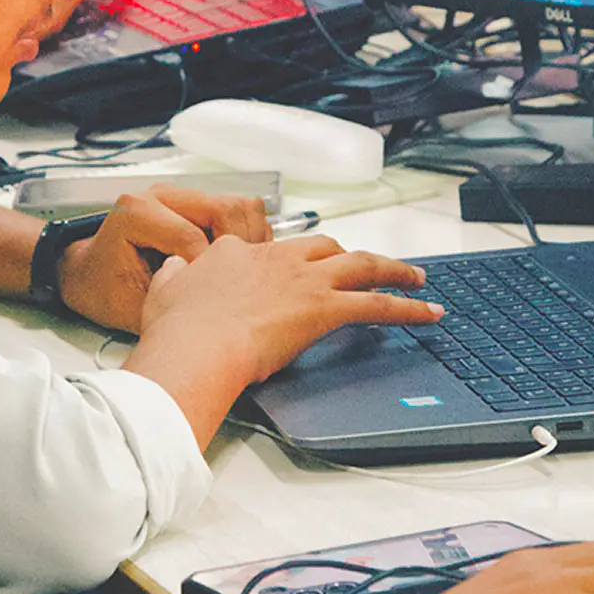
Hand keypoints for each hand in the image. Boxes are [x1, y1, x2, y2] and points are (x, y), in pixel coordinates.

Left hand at [56, 185, 275, 331]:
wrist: (89, 275)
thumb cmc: (103, 288)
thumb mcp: (132, 306)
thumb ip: (169, 303)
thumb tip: (210, 312)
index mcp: (137, 213)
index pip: (193, 237)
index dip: (207, 273)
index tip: (211, 299)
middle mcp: (161, 196)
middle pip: (227, 209)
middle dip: (238, 249)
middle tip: (234, 283)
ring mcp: (182, 196)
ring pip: (241, 206)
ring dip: (250, 239)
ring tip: (239, 273)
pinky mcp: (198, 204)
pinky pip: (240, 211)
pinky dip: (248, 236)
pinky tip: (237, 264)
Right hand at [136, 234, 435, 387]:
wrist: (196, 346)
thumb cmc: (177, 329)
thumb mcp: (163, 292)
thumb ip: (172, 278)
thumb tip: (171, 267)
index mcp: (235, 253)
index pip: (266, 250)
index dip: (281, 262)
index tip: (286, 272)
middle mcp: (275, 259)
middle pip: (323, 248)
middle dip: (346, 256)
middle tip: (364, 267)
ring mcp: (304, 281)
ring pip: (361, 265)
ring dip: (392, 270)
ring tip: (416, 277)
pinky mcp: (325, 308)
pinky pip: (378, 305)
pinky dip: (409, 307)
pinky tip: (429, 313)